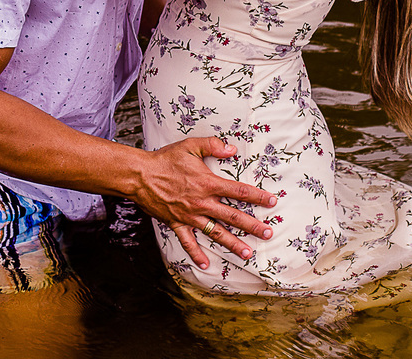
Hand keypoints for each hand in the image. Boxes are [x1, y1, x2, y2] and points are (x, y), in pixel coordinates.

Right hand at [133, 137, 275, 269]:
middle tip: (268, 234)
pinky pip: (188, 242)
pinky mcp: (176, 223)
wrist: (140, 175)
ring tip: (247, 253)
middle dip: (252, 226)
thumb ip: (212, 145)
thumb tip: (232, 149)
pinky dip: (196, 254)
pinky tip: (206, 265)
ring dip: (232, 243)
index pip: (238, 190)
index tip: (272, 202)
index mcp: (207, 183)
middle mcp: (201, 202)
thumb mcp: (189, 146)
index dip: (257, 196)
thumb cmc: (165, 159)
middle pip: (232, 216)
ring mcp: (189, 215)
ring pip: (215, 232)